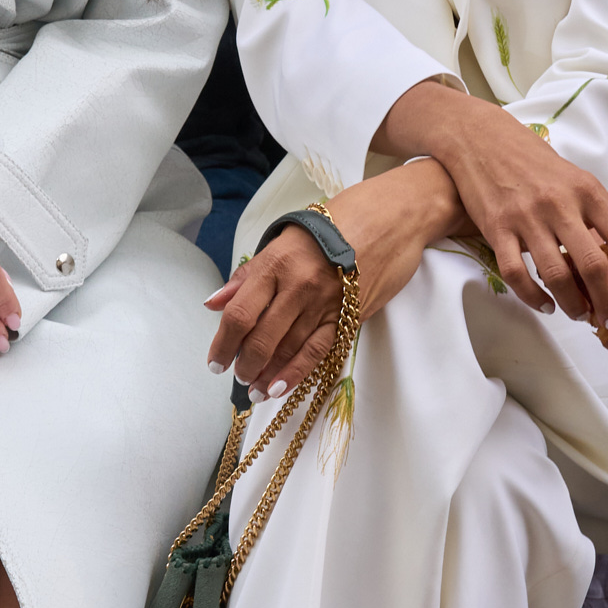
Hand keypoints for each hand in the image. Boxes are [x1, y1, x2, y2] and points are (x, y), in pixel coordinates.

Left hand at [204, 160, 466, 395]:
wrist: (394, 216)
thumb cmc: (335, 222)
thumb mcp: (285, 238)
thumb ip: (247, 275)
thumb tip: (214, 303)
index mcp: (276, 262)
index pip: (240, 312)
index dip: (223, 343)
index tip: (215, 361)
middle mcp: (298, 285)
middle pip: (262, 336)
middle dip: (245, 363)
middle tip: (237, 376)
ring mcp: (326, 302)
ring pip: (289, 348)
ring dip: (268, 374)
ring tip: (256, 390)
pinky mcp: (350, 315)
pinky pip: (319, 349)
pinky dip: (298, 371)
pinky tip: (281, 386)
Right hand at [378, 81, 607, 327]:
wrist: (479, 138)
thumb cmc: (531, 159)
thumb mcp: (573, 177)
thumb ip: (592, 212)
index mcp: (587, 190)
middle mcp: (560, 205)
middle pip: (594, 266)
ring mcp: (527, 218)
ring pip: (556, 276)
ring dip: (573, 305)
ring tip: (580, 316)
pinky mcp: (496, 229)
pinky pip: (517, 274)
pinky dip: (533, 297)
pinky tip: (545, 305)